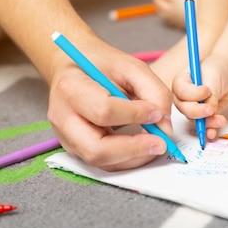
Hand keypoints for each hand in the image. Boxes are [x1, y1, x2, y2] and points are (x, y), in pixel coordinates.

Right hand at [47, 39, 173, 170]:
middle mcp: (63, 117)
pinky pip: (102, 162)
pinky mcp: (75, 148)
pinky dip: (126, 159)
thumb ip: (154, 92)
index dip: (135, 115)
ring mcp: (66, 137)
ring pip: (100, 161)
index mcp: (71, 88)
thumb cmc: (102, 65)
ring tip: (155, 144)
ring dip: (133, 158)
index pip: (103, 111)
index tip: (157, 113)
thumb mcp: (132, 66)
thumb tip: (164, 128)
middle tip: (161, 143)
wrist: (75, 68)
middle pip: (96, 148)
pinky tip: (142, 146)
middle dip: (133, 149)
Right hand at [172, 53, 227, 140]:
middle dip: (198, 112)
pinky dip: (208, 130)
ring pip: (194, 119)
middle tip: (211, 110)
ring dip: (207, 123)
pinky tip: (213, 133)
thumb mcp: (213, 77)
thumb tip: (209, 110)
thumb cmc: (216, 70)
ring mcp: (192, 107)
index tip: (207, 91)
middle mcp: (183, 96)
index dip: (193, 94)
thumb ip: (210, 94)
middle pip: (185, 108)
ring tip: (220, 120)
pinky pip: (203, 125)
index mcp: (180, 82)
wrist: (226, 74)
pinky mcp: (202, 116)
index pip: (181, 91)